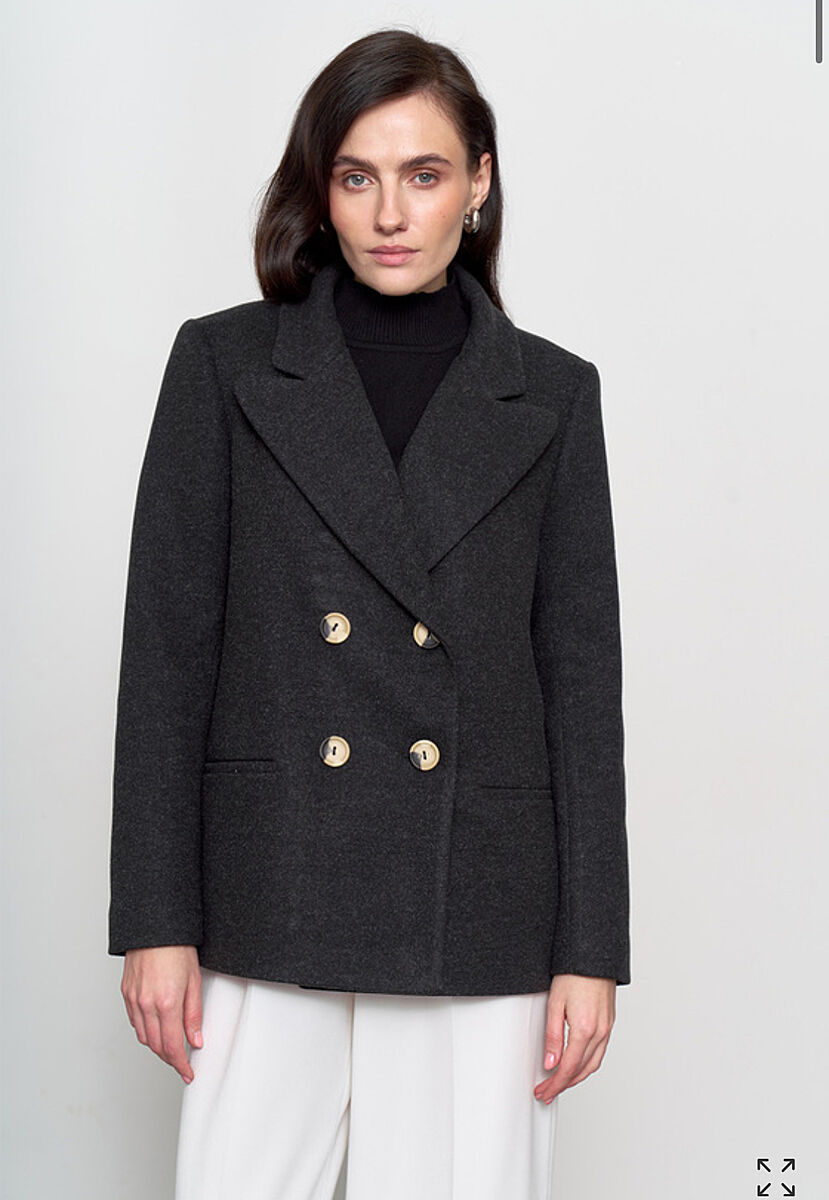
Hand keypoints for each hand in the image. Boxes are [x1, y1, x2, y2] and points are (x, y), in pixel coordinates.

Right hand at [120, 945, 202, 1083]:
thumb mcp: (194, 981)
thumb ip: (193, 1014)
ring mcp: (133, 1000)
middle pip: (156, 1046)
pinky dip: (145, 1030)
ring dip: (157, 1047)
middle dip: (170, 1059)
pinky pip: (134, 1021)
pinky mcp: (126, 993)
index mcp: (166, 1003)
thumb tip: (195, 1040)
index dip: (180, 1065)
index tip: (187, 1073)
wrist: (154, 927)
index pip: (172, 1047)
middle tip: (182, 1063)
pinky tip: (156, 1028)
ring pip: (143, 1037)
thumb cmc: (177, 948)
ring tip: (171, 1047)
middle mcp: (146, 1004)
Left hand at [534, 974, 615, 1102]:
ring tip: (559, 1083)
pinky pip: (599, 1052)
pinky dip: (586, 1065)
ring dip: (576, 1078)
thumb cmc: (574, 974)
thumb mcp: (555, 1004)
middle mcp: (600, 1032)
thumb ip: (553, 1036)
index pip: (568, 1068)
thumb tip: (550, 1063)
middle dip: (563, 1085)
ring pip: (592, 1064)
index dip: (554, 1084)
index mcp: (585, 1029)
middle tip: (546, 1092)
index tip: (543, 1091)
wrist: (594, 956)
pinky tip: (576, 1065)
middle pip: (581, 1070)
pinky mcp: (609, 1023)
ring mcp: (607, 1028)